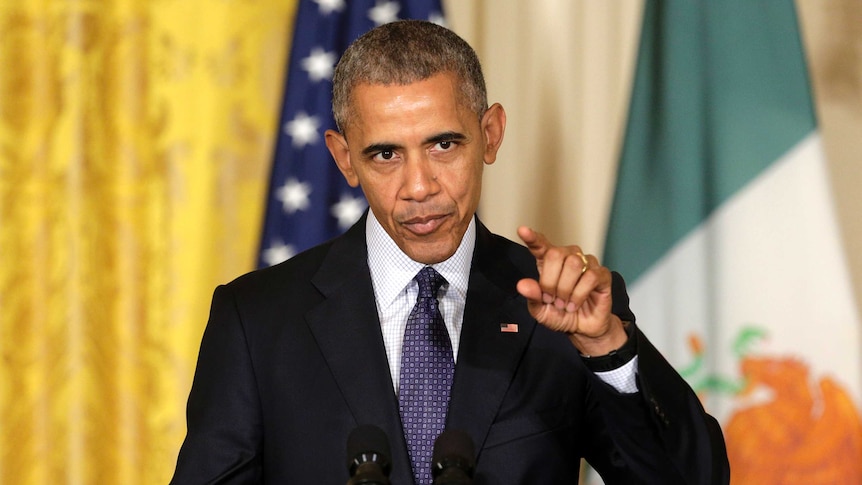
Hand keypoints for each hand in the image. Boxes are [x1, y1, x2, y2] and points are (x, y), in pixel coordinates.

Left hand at [516, 226, 626, 354]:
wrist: (583, 329)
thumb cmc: (561, 314)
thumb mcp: (541, 311)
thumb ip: (532, 297)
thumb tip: (522, 284)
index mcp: (549, 262)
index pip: (540, 245)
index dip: (532, 238)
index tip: (522, 231)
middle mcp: (569, 257)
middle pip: (556, 254)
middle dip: (550, 281)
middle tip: (551, 299)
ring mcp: (587, 264)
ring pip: (574, 264)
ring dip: (565, 289)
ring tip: (564, 304)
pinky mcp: (602, 274)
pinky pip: (590, 276)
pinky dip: (579, 294)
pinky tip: (574, 304)